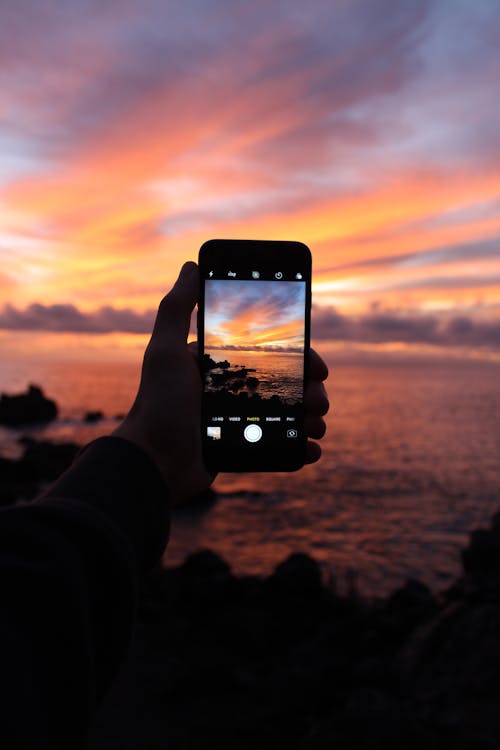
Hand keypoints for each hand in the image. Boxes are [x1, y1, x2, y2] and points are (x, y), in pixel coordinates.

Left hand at [113, 261, 328, 501]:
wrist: (152, 462)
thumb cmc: (158, 404)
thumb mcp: (164, 351)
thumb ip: (176, 309)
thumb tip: (191, 265)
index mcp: (218, 366)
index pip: (268, 354)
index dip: (299, 357)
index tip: (318, 366)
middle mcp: (229, 391)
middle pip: (284, 385)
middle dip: (310, 391)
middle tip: (321, 401)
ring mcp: (236, 421)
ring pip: (287, 415)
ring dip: (311, 419)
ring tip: (318, 426)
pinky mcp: (240, 448)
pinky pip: (278, 446)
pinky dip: (299, 447)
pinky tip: (311, 448)